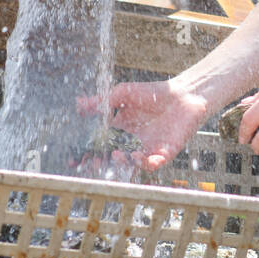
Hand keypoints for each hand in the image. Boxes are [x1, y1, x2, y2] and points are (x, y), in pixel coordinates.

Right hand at [76, 78, 208, 170]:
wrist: (183, 94)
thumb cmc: (154, 93)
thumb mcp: (123, 93)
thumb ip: (102, 101)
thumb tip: (78, 104)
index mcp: (120, 131)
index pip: (101, 145)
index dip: (88, 153)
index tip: (75, 159)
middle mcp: (132, 144)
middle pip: (113, 158)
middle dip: (101, 163)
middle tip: (92, 163)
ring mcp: (147, 150)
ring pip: (131, 164)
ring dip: (123, 163)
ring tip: (116, 155)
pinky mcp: (164, 153)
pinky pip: (153, 164)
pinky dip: (146, 164)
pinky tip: (139, 157)